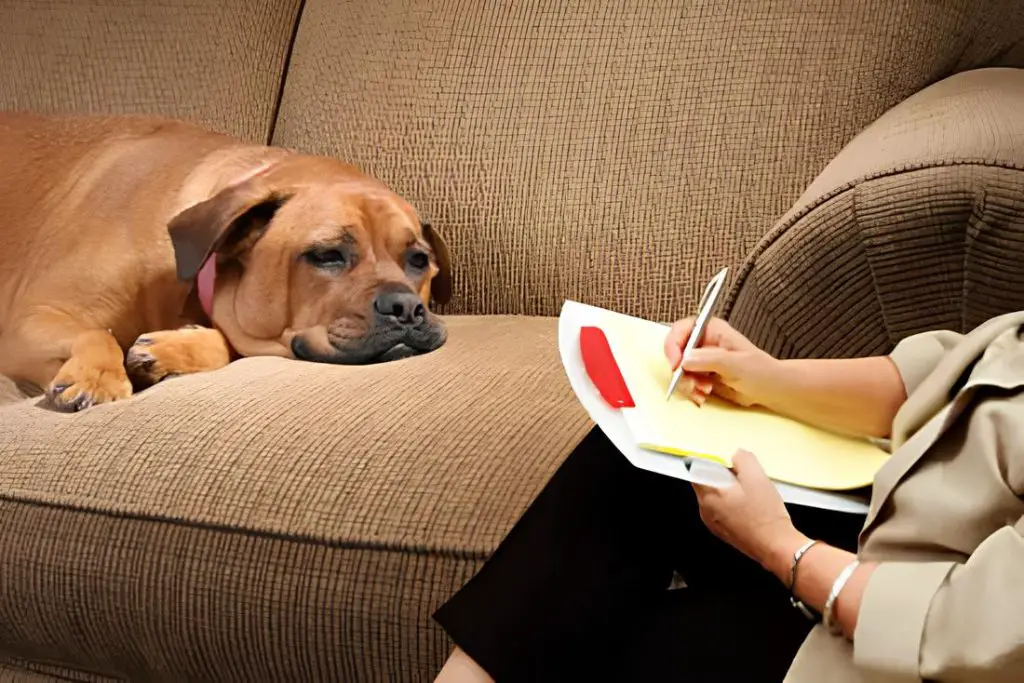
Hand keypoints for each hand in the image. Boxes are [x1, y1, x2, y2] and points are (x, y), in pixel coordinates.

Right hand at [663, 317, 777, 406]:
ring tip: (705, 391)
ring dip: (687, 384)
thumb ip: (710, 360)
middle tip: (694, 384)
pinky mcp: (700, 375)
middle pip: (676, 352)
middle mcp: (702, 343)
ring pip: (678, 371)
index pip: (681, 330)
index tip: (676, 364)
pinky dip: (691, 391)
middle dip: (681, 371)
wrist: (769, 389)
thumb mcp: (736, 363)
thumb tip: (685, 360)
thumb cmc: (759, 370)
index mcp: (711, 330)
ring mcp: (700, 360)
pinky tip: (703, 396)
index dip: (673, 346)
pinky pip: (685, 383)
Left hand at [692, 450, 806, 576]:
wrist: (776, 546)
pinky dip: (734, 504)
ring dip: (730, 490)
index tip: (725, 461)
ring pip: (716, 497)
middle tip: (743, 477)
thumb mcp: (757, 477)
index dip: (711, 462)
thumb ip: (743, 459)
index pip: (696, 470)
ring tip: (751, 494)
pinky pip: (723, 510)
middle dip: (723, 476)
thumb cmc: (765, 515)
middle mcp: (705, 510)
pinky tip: (751, 506)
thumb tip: (736, 455)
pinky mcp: (724, 531)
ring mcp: (713, 522)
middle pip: (707, 483)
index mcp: (708, 494)